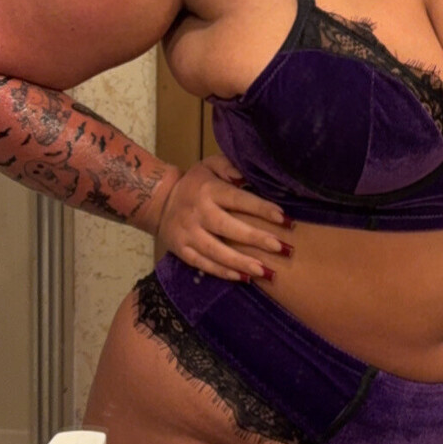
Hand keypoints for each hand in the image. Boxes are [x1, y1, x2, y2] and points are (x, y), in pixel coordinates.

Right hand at [153, 155, 293, 282]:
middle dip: (255, 238)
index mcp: (208, 190)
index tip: (283, 218)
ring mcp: (188, 233)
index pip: (237, 199)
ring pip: (215, 250)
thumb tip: (246, 177)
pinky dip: (222, 272)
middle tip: (281, 248)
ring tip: (264, 271)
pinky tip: (243, 278)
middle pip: (227, 227)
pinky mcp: (181, 250)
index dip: (260, 208)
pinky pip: (202, 264)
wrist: (158, 200)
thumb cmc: (196, 183)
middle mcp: (198, 212)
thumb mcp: (210, 165)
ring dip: (240, 262)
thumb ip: (229, 167)